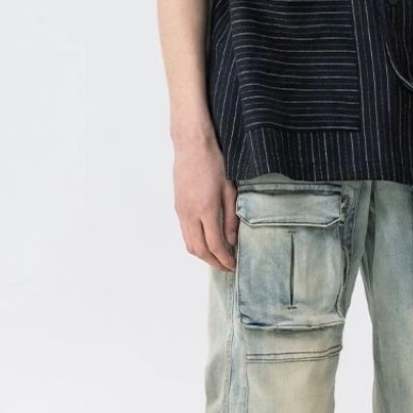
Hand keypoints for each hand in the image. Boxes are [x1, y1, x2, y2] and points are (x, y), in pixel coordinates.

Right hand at [173, 132, 238, 269]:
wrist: (191, 145)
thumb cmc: (214, 162)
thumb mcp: (230, 189)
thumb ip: (230, 217)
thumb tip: (231, 240)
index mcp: (206, 209)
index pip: (215, 245)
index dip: (225, 259)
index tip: (234, 265)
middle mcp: (190, 214)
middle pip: (199, 250)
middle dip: (214, 262)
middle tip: (227, 266)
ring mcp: (181, 211)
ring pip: (189, 244)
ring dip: (203, 255)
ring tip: (218, 258)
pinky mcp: (178, 207)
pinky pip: (185, 233)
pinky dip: (196, 243)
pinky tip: (206, 242)